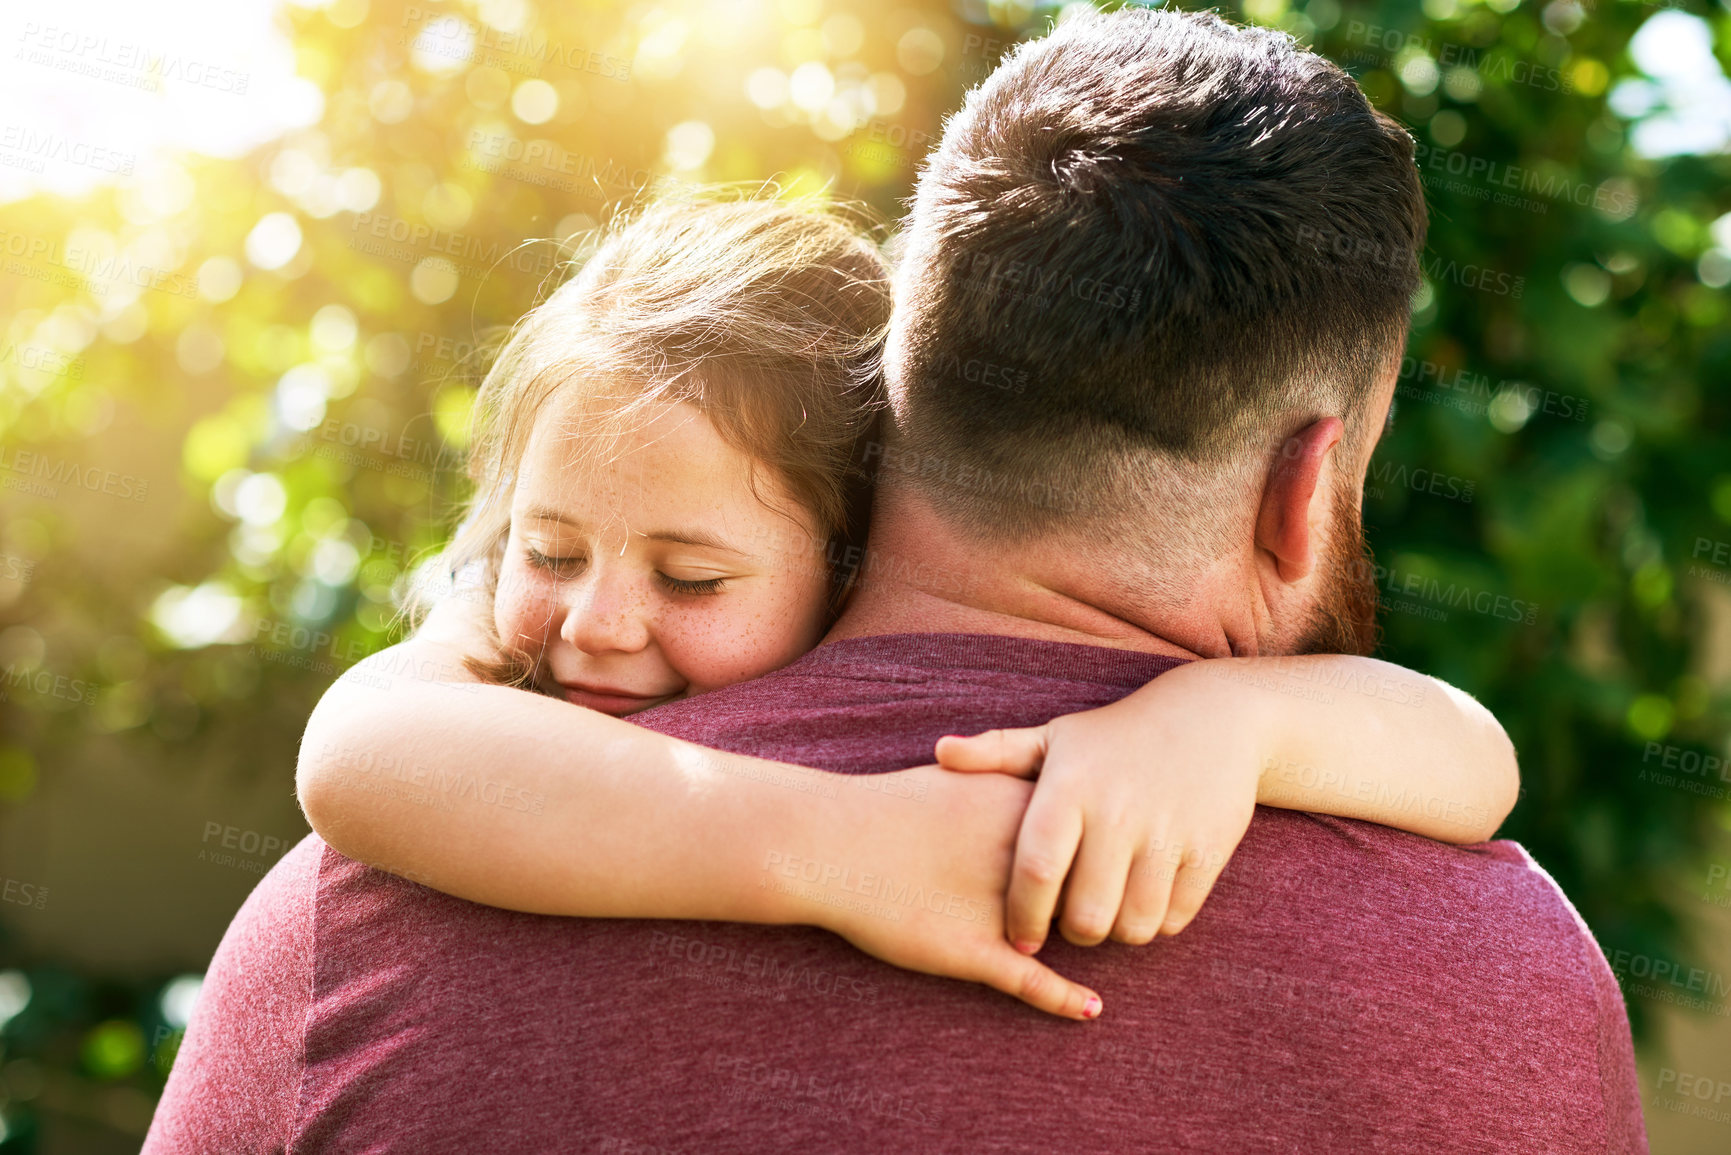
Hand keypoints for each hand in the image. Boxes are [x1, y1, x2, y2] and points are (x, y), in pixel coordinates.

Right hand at [794, 764, 1105, 1021]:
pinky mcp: (973, 953)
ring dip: (1097, 940)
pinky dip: (1065, 998)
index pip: (1094, 832)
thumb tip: (1044, 783)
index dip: (1110, 845)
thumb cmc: (888, 807)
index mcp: (1019, 814)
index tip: (1121, 850)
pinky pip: (1032, 981)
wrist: (827, 843)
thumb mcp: (961, 776)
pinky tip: (1090, 1008)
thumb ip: (1006, 779)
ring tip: (1120, 944)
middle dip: (1112, 892)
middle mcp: (1020, 862)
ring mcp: (999, 911)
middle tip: (1122, 900)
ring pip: (1071, 933)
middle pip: (1094, 882)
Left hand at [934, 673, 1263, 952]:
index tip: (1019, 938)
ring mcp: (1167, 834)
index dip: (1023, 917)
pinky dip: (1157, 922)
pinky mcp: (1208, 850)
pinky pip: (1174, 918)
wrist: (1211, 719)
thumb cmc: (1114, 737)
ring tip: (1107, 914)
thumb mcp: (1054, 736)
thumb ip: (996, 752)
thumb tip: (939, 752)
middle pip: (1085, 916)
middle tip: (1069, 925)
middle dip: (1072, 934)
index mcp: (1070, 789)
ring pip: (1133, 926)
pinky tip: (1144, 900)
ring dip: (1116, 932)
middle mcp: (1117, 813)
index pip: (1035, 872)